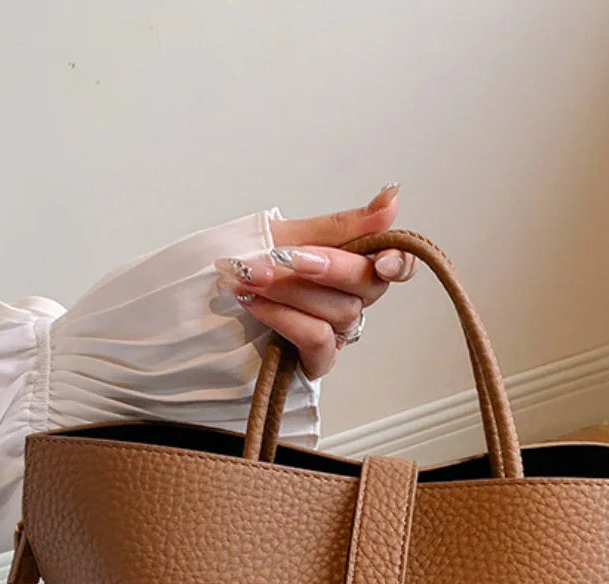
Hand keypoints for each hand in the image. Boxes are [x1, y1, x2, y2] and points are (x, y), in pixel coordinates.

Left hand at [214, 183, 417, 378]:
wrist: (208, 300)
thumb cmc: (253, 265)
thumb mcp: (291, 236)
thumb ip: (342, 225)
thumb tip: (392, 198)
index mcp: (353, 266)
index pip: (398, 266)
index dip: (401, 263)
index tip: (384, 260)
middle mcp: (352, 300)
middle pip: (368, 284)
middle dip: (329, 267)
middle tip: (287, 254)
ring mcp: (337, 332)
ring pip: (338, 310)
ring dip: (290, 289)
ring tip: (249, 274)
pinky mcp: (317, 361)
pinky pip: (315, 338)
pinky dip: (284, 316)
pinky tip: (254, 300)